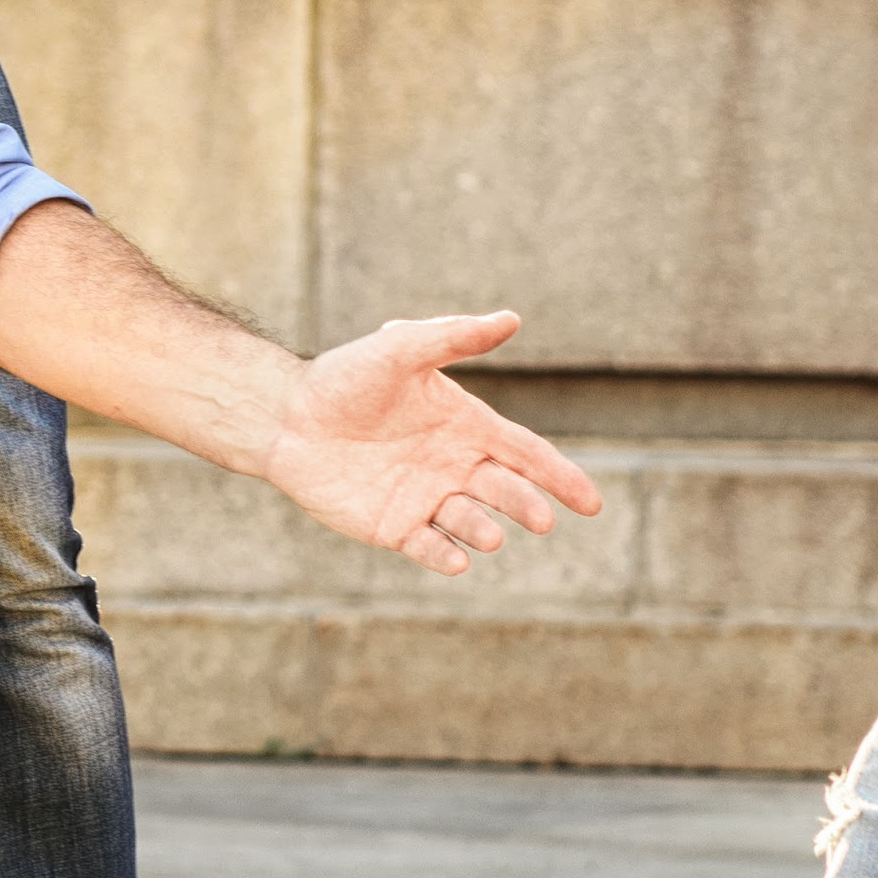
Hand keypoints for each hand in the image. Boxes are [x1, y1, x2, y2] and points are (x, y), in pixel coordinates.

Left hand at [256, 310, 604, 577]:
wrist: (286, 415)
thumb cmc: (344, 378)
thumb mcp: (400, 350)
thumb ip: (452, 337)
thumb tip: (510, 318)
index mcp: (467, 426)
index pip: (527, 454)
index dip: (561, 478)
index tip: (590, 504)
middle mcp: (454, 466)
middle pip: (506, 491)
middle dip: (526, 506)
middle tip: (538, 519)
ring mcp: (426, 499)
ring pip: (470, 523)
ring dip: (484, 530)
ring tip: (487, 534)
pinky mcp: (394, 527)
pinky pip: (428, 548)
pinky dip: (444, 557)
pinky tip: (455, 560)